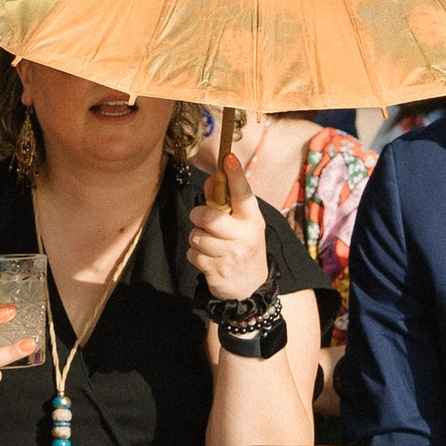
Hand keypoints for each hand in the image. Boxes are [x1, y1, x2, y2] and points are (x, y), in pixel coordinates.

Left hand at [185, 150, 269, 306]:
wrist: (251, 288)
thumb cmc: (243, 246)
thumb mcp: (242, 224)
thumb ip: (224, 202)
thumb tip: (209, 180)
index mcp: (253, 220)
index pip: (244, 194)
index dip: (235, 175)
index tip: (228, 157)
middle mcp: (245, 236)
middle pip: (210, 217)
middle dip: (198, 216)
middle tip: (201, 219)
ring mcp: (232, 255)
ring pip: (197, 236)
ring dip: (197, 238)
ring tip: (209, 243)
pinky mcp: (218, 271)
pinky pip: (193, 254)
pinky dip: (195, 255)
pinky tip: (207, 258)